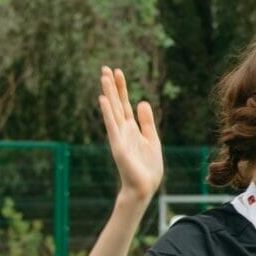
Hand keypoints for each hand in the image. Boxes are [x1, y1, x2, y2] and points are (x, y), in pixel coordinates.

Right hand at [97, 66, 162, 200]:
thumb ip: (146, 122)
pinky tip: (103, 100)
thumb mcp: (152, 140)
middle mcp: (123, 130)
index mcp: (132, 129)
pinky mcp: (118, 146)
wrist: (144, 187)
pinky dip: (107, 113)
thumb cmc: (147, 167)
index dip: (121, 88)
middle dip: (112, 86)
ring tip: (103, 77)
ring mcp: (119, 137)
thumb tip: (142, 102)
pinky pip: (112, 127)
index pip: (125, 104)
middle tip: (105, 67)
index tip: (117, 71)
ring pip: (113, 111)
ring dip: (108, 94)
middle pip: (117, 103)